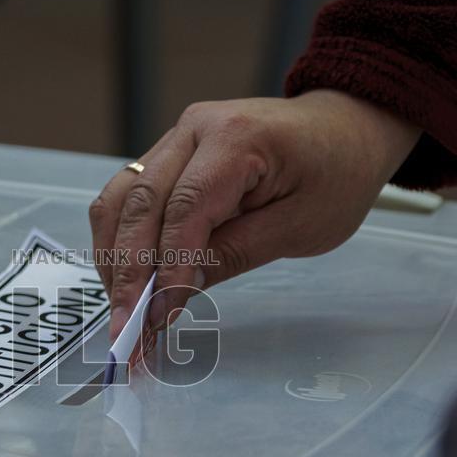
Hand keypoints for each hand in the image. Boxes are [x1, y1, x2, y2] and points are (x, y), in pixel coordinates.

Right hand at [89, 89, 420, 339]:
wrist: (344, 128)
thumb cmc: (335, 175)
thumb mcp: (300, 226)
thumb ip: (234, 254)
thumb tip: (176, 290)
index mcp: (236, 137)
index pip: (184, 209)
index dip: (165, 267)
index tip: (156, 317)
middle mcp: (194, 129)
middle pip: (138, 203)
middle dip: (126, 272)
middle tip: (123, 328)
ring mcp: (174, 139)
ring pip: (119, 199)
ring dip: (113, 257)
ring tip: (121, 308)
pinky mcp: (166, 154)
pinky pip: (127, 197)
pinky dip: (119, 240)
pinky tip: (125, 277)